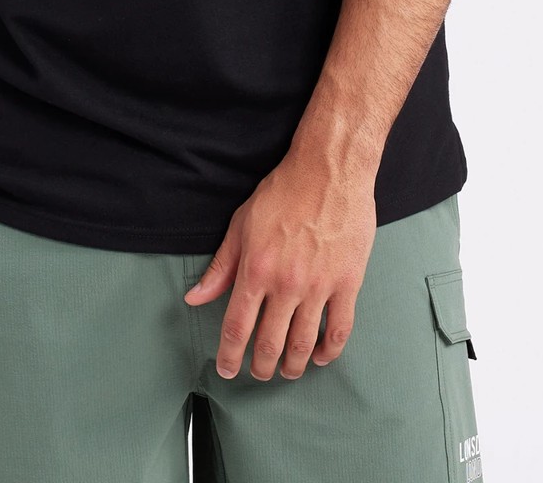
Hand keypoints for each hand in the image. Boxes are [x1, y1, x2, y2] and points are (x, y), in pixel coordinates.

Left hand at [183, 148, 377, 380]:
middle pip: (270, 344)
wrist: (329, 170)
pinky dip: (329, 351)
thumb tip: (195, 297)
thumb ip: (221, 266)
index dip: (229, 355)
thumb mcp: (242, 224)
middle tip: (258, 372)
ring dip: (293, 366)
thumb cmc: (283, 192)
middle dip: (260, 366)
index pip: (237, 327)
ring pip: (304, 344)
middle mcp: (286, 284)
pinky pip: (339, 330)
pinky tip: (320, 356)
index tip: (227, 368)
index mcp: (255, 269)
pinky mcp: (347, 283)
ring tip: (287, 371)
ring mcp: (319, 286)